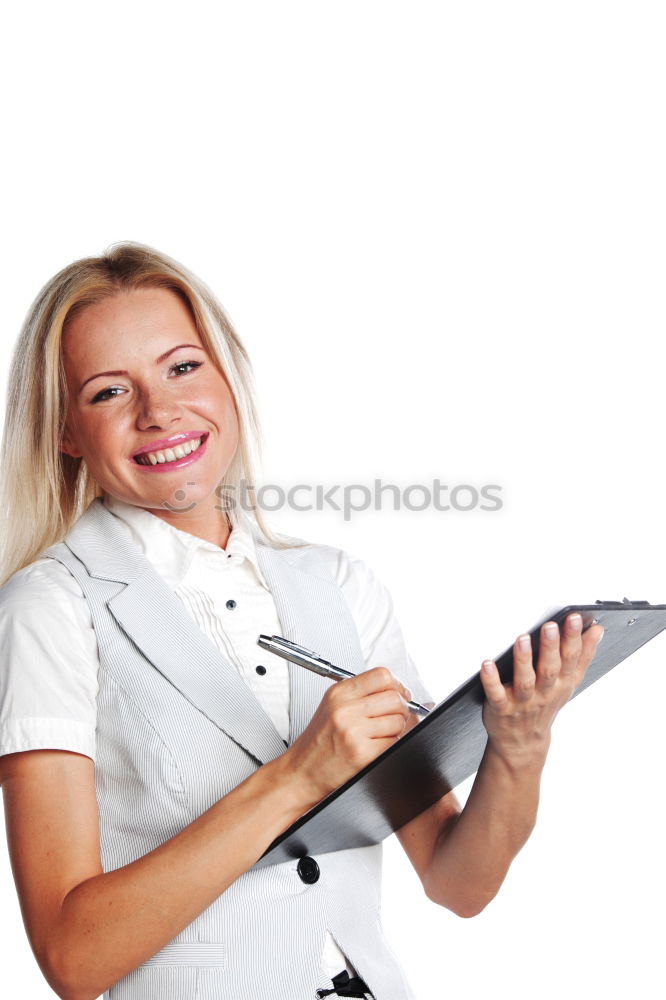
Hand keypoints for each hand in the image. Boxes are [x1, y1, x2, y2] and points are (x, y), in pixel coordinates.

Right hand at [283, 666, 412, 806]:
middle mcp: (345, 709)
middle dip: (401, 708)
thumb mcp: (332, 706)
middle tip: (395, 715)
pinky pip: (394, 742)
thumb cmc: (318, 741)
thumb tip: (398, 691)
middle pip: (394, 698)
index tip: (400, 693)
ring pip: (398, 721)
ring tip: (380, 734)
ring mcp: (354, 731)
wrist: (302, 771)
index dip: (397, 684)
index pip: (381, 675)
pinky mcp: (363, 753)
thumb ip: (361, 693)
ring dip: (397, 729)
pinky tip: (376, 746)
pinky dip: (391, 745)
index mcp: (338, 693)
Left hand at [479, 613, 603, 769]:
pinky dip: (491, 680)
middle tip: (550, 626)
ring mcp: (522, 701)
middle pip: (549, 669)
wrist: (523, 741)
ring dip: (524, 660)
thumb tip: (596, 631)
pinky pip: (496, 693)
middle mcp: (544, 692)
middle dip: (551, 647)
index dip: (573, 638)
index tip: (573, 618)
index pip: (570, 659)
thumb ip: (583, 656)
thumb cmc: (545, 705)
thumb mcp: (568, 683)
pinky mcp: (501, 708)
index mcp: (562, 683)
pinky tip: (487, 664)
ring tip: (523, 639)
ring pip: (525, 681)